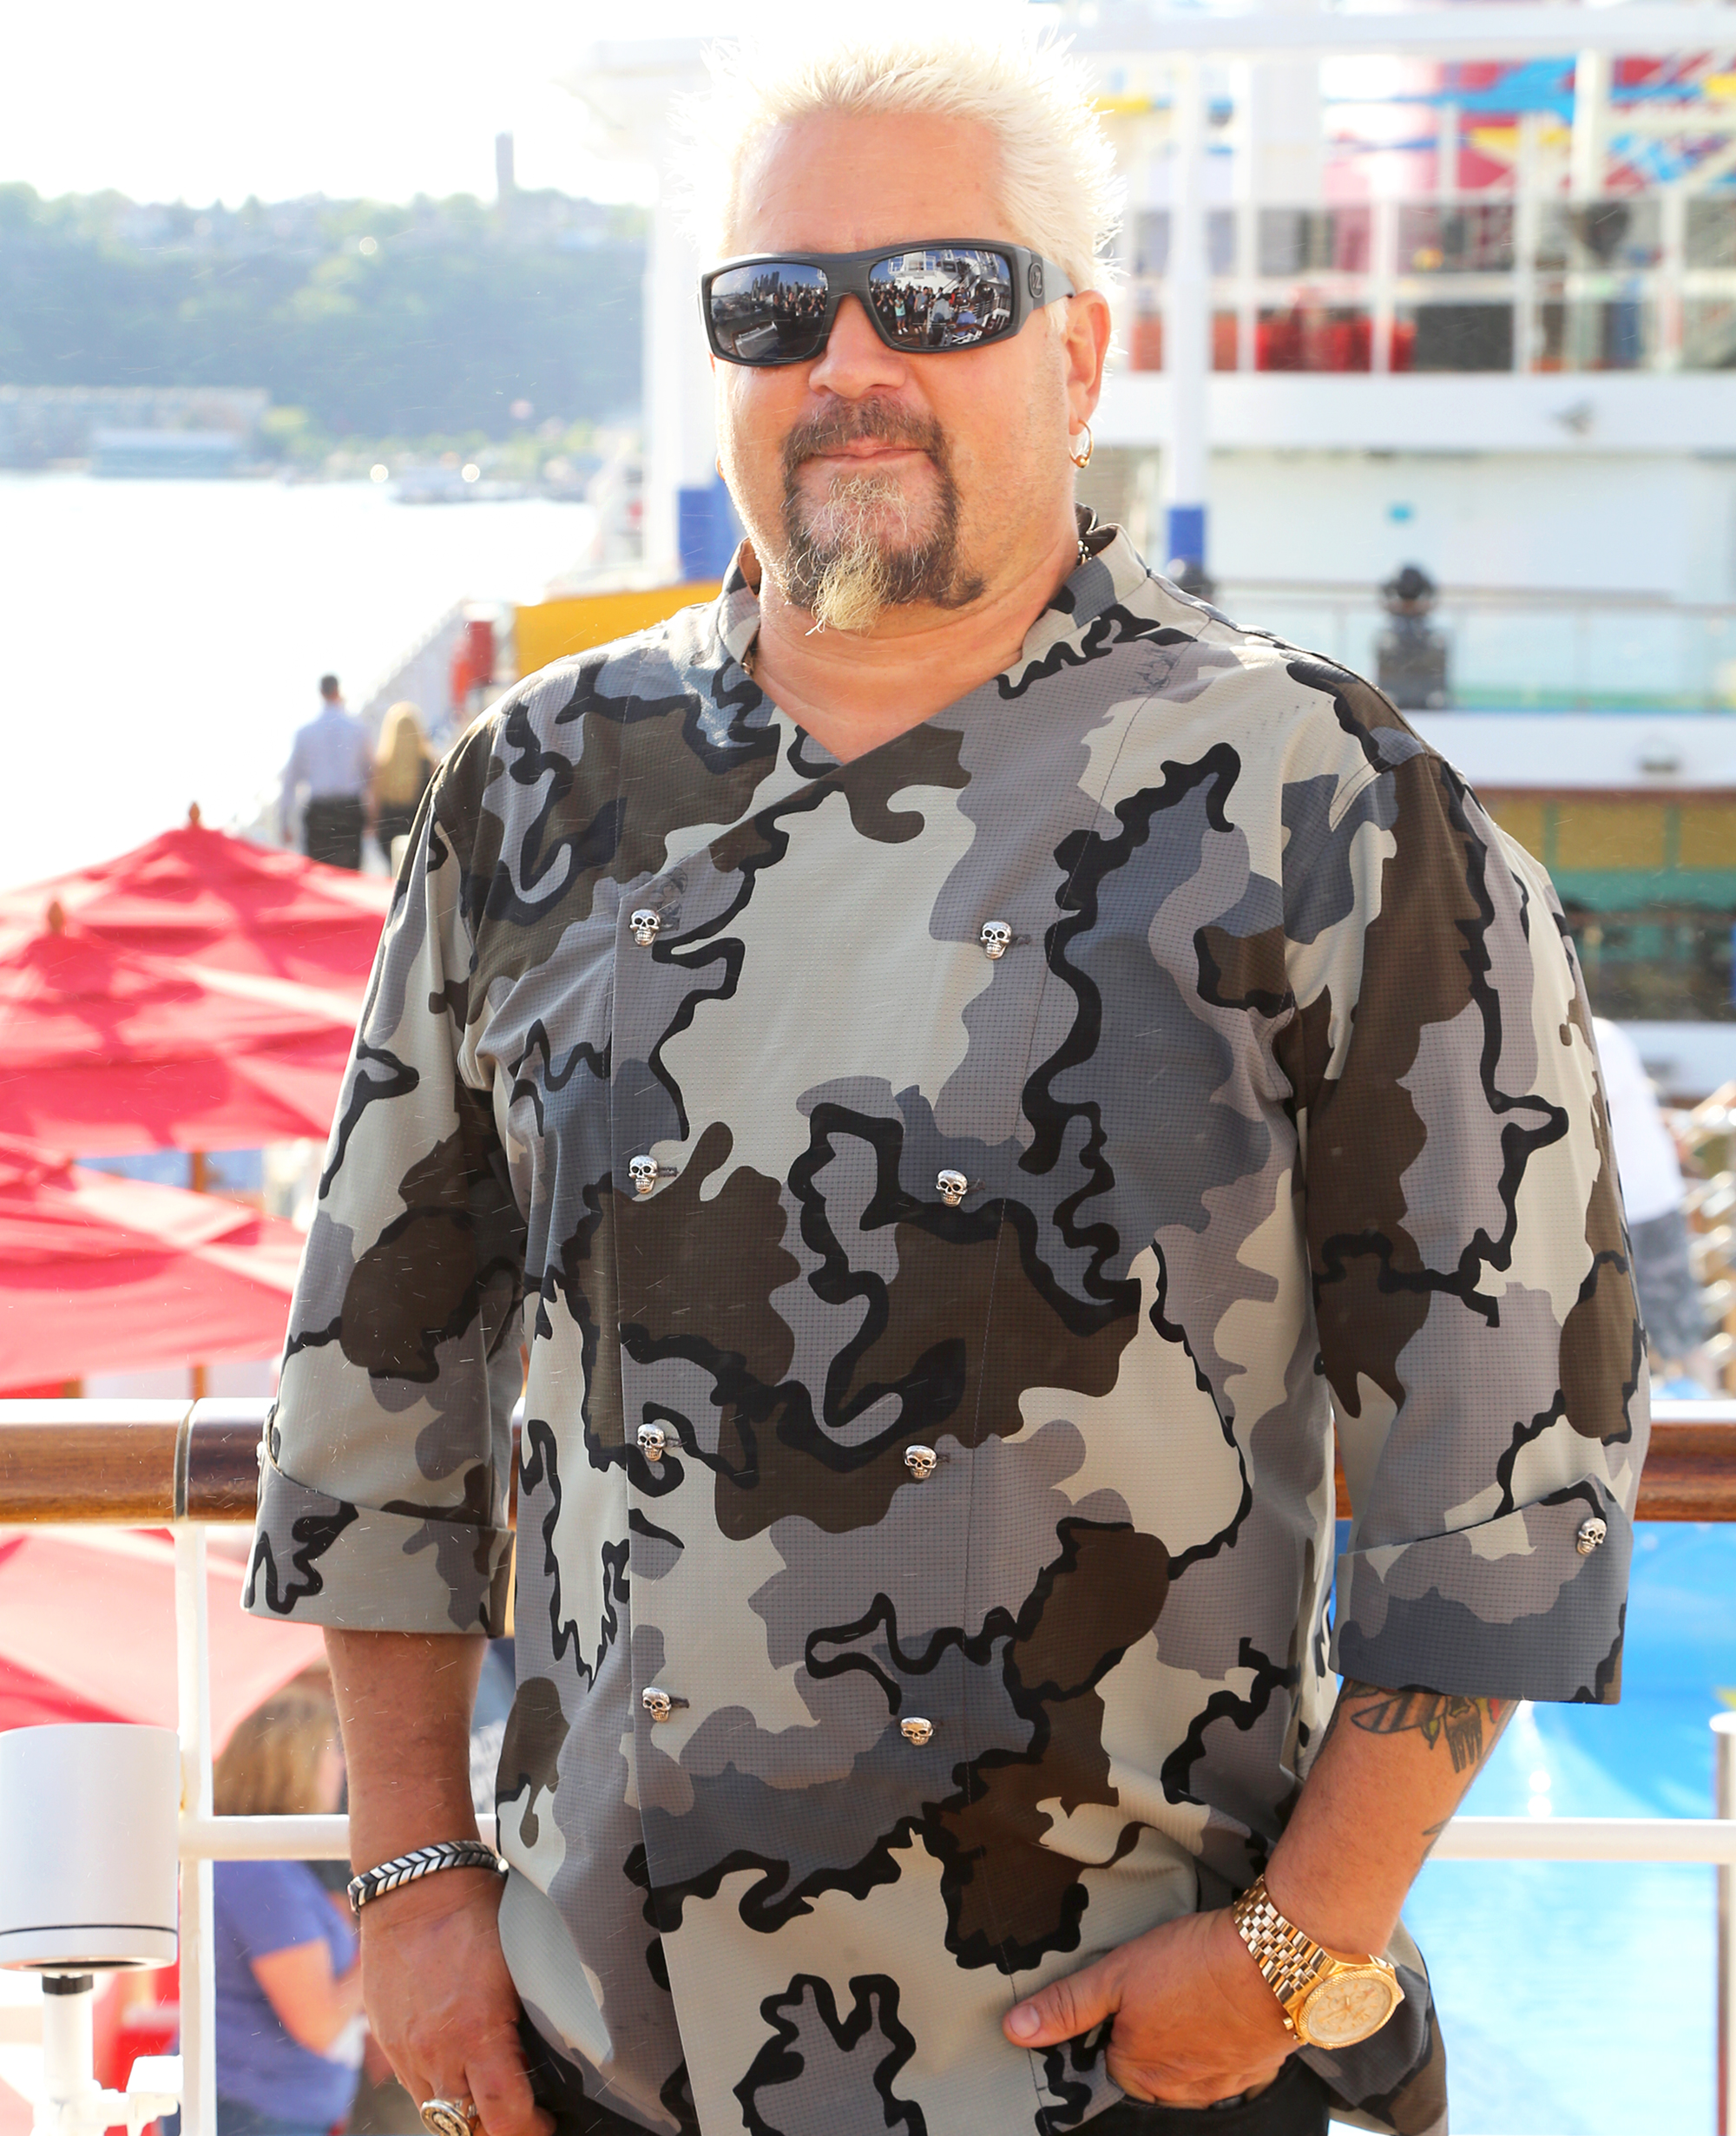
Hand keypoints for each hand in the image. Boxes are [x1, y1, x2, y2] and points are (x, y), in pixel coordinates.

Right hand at [358, 1869, 551, 2135]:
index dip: (529, 2131)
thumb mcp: (520, 1962)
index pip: (504, 2115)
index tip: (545, 2124)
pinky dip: (439, 2084)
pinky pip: (415, 2084)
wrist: (414, 1885)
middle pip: (466, 2128)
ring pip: (437, 2113)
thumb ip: (532, 2014)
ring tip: (492, 2090)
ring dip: (466, 2111)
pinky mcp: (387, 2040)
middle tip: (522, 2113)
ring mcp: (406, 2050)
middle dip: (497, 2128)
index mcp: (476, 2031)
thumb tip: (561, 2047)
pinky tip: (459, 2060)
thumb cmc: (474, 1912)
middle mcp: (435, 2051)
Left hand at [1002, 1907, 1293, 2107]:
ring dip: (1185, 2031)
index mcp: (1139, 2075)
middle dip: (1148, 2029)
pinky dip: (1220, 2031)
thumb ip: (1067, 2006)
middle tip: (1159, 1982)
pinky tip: (1219, 1997)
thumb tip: (1014, 2032)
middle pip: (1148, 2063)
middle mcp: (1180, 2092)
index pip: (1106, 2058)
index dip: (1110, 2021)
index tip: (1122, 1992)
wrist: (1277, 1958)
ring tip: (1189, 1985)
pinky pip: (1225, 2056)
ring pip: (1188, 2060)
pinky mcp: (1256, 2067)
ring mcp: (1222, 2084)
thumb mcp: (1116, 1975)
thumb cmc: (1193, 1965)